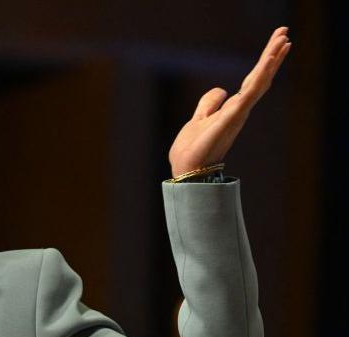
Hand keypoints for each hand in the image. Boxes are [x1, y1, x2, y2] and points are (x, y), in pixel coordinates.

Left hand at [168, 27, 291, 176]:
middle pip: (260, 78)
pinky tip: (268, 61)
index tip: (277, 43)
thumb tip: (221, 90)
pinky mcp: (231, 117)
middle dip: (272, 55)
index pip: (252, 81)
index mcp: (233, 109)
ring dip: (270, 60)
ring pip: (259, 82)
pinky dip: (260, 76)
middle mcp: (239, 110)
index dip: (264, 63)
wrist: (186, 169)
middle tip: (285, 32)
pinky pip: (249, 93)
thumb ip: (209, 104)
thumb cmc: (192, 150)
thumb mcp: (199, 119)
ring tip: (283, 39)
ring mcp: (238, 113)